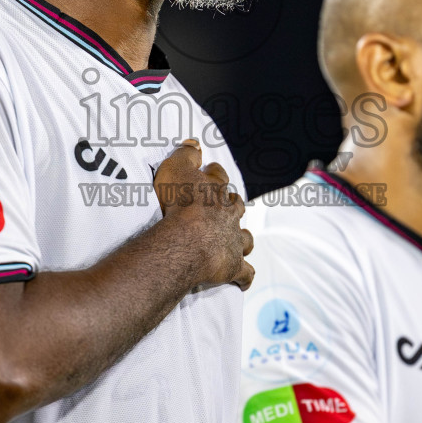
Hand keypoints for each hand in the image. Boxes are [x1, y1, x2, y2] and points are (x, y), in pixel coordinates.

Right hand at [153, 140, 253, 290]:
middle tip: (227, 206)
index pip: (219, 177)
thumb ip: (186, 154)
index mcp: (216, 192)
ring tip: (238, 240)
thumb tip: (195, 142)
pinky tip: (243, 280)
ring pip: (245, 238)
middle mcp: (229, 215)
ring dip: (242, 238)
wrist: (187, 239)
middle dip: (233, 206)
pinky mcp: (233, 266)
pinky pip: (245, 273)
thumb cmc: (179, 204)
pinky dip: (245, 276)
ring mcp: (233, 242)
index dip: (215, 173)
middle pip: (237, 207)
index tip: (211, 171)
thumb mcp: (175, 168)